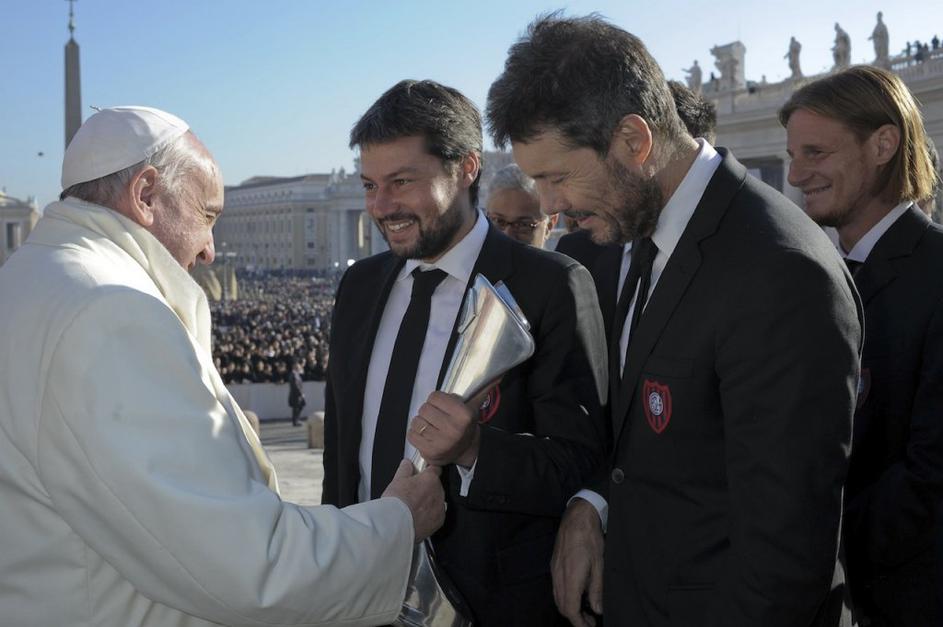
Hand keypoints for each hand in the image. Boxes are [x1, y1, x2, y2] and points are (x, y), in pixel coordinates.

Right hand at [382, 460, 445, 542]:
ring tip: (414, 507)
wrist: (396, 524)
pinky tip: (418, 516)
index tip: (422, 474)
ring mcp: (440, 507)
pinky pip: (437, 515)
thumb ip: (405, 468)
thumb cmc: (396, 502)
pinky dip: (430, 515)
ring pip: (437, 501)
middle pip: (436, 486)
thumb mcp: (397, 479)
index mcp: (430, 478)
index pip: (435, 469)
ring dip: (429, 502)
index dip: (428, 471)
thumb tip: (407, 464)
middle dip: (427, 488)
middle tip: (413, 493)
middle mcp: (438, 492)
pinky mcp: (439, 521)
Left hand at [407, 391, 479, 467]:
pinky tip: (426, 435)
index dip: (437, 400)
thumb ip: (479, 390)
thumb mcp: (472, 407)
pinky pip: (411, 435)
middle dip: (428, 411)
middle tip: (436, 417)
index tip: (442, 406)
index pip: (434, 397)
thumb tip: (498, 375)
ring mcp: (440, 443)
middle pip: (424, 409)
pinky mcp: (429, 452)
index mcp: (464, 415)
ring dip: (421, 422)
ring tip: (431, 426)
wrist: (466, 451)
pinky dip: (415, 433)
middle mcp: (453, 429)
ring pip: (416, 421)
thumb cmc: (465, 425)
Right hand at [552, 499, 603, 626]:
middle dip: (575, 618)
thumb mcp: (599, 565)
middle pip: (562, 606)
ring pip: (558, 598)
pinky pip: (556, 587)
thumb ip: (597, 589)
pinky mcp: (554, 564)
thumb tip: (597, 609)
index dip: (579, 622)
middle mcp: (559, 575)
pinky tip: (578, 593)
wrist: (577, 517)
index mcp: (571, 577)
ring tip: (585, 610)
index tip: (589, 626)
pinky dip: (566, 597)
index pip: (570, 609)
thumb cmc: (590, 537)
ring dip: (569, 608)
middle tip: (590, 621)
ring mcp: (554, 570)